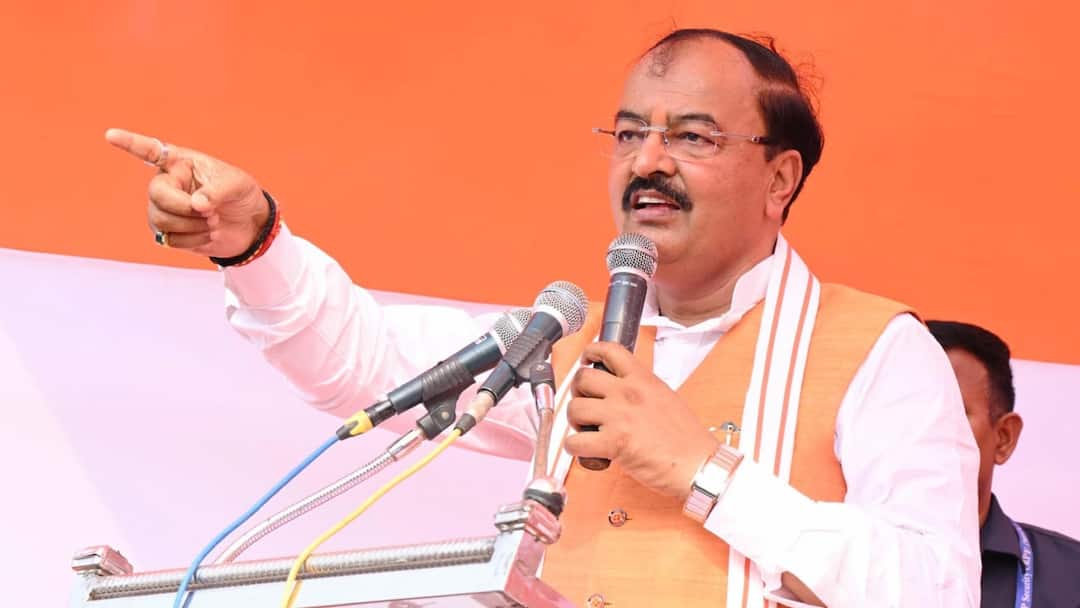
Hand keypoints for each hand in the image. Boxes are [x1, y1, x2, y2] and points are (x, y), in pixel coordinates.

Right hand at [104, 128, 269, 257]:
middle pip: (156, 194)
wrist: (249, 225)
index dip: (130, 143)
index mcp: (181, 163)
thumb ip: (217, 191)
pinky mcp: (169, 231)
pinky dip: (192, 240)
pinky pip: (168, 238)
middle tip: (210, 213)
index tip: (110, 135)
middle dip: (183, 208)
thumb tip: (197, 203)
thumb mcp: (237, 185)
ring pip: (160, 219)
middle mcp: (168, 183)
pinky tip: (207, 234)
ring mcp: (165, 208)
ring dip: (191, 226)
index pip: (151, 151)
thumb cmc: (242, 195)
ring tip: (213, 222)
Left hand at [564, 342, 719, 498]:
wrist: (698, 464)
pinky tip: (587, 452)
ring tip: (587, 430)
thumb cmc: (687, 438)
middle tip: (586, 406)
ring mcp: (619, 416)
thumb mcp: (665, 397)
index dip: (591, 352)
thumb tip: (619, 392)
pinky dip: (574, 448)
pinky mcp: (614, 443)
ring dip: (575, 421)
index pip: (610, 350)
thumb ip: (641, 390)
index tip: (586, 360)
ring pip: (574, 408)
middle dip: (578, 392)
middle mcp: (628, 393)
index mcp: (643, 379)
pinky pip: (574, 442)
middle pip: (582, 378)